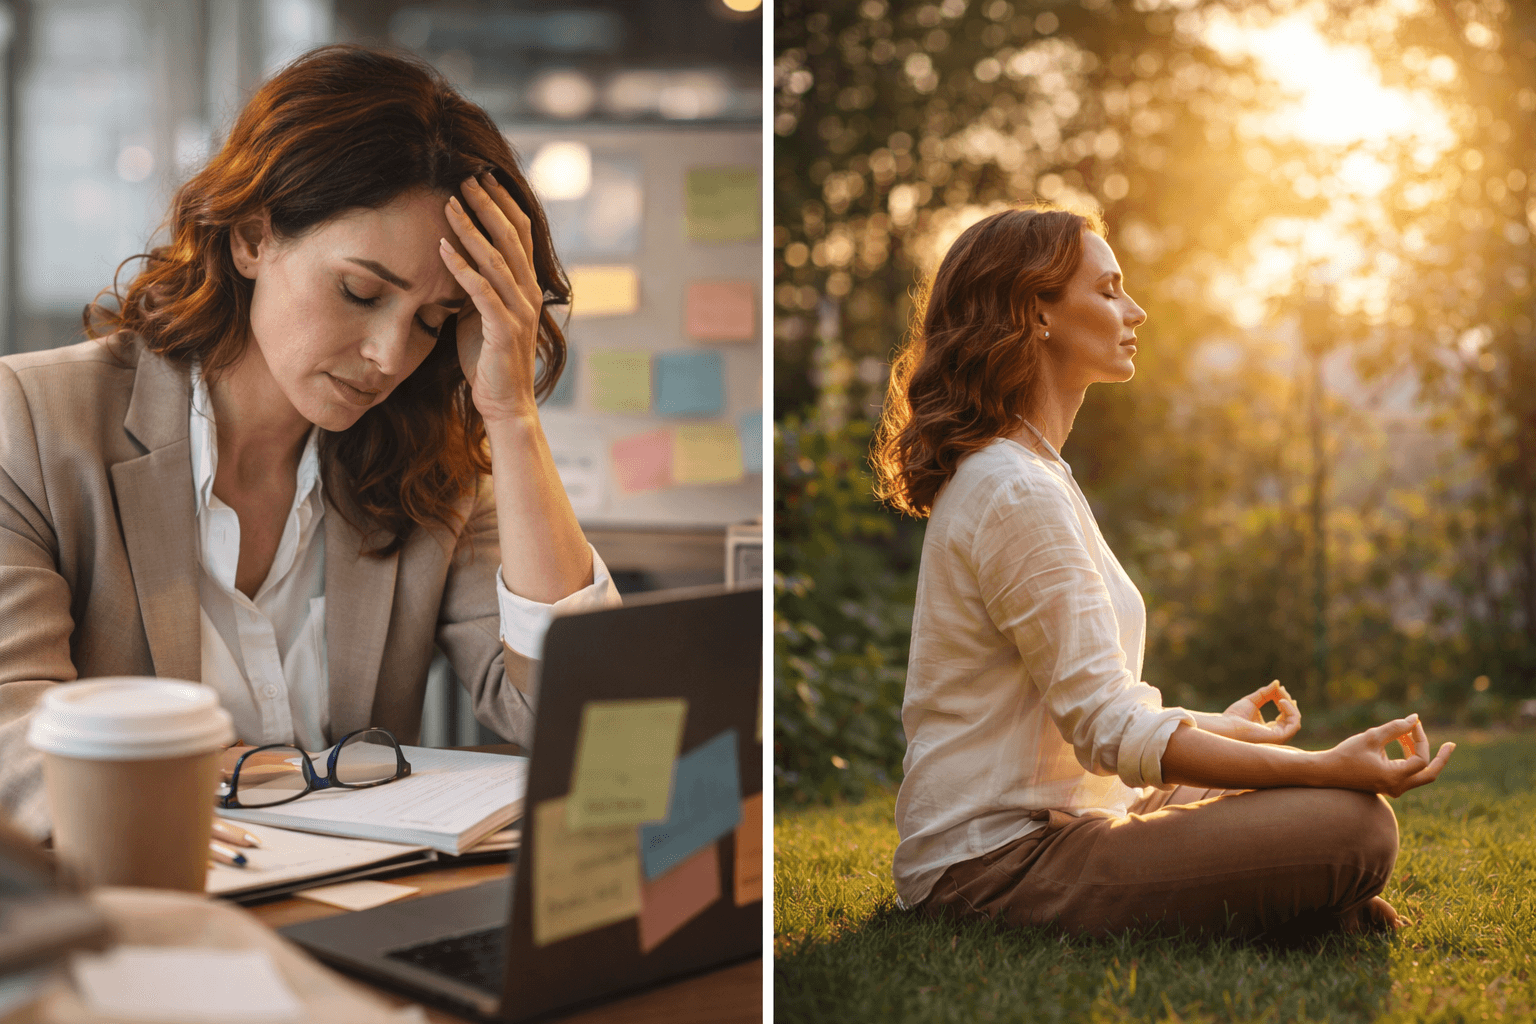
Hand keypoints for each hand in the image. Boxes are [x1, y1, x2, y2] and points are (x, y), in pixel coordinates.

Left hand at [439, 172, 542, 422]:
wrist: (505, 402)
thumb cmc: (489, 358)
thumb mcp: (483, 311)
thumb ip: (478, 283)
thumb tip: (454, 254)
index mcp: (527, 285)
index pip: (521, 233)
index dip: (504, 203)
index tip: (483, 176)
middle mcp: (529, 293)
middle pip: (512, 238)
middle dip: (488, 205)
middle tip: (466, 177)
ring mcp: (519, 311)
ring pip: (498, 260)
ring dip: (471, 230)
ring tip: (449, 204)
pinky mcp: (504, 330)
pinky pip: (482, 292)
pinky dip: (462, 269)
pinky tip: (442, 250)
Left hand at [1219, 680, 1300, 743]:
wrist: (1226, 725)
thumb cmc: (1234, 716)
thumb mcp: (1252, 701)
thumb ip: (1265, 693)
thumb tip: (1278, 683)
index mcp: (1269, 728)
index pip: (1285, 716)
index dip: (1284, 701)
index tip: (1279, 688)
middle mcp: (1275, 734)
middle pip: (1291, 717)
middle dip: (1288, 701)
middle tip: (1281, 690)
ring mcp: (1278, 737)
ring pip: (1295, 721)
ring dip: (1291, 706)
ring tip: (1280, 697)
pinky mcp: (1278, 737)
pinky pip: (1294, 725)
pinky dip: (1291, 711)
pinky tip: (1281, 702)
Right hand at [1325, 714, 1454, 797]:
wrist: (1326, 772)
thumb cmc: (1346, 754)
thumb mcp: (1371, 737)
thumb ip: (1396, 728)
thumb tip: (1415, 719)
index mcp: (1394, 777)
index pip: (1421, 759)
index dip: (1420, 739)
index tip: (1412, 724)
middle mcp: (1397, 787)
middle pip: (1430, 775)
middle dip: (1441, 758)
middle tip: (1451, 745)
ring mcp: (1393, 789)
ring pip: (1419, 774)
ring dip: (1419, 753)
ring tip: (1410, 733)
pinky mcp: (1388, 786)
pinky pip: (1409, 775)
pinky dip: (1410, 759)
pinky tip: (1402, 743)